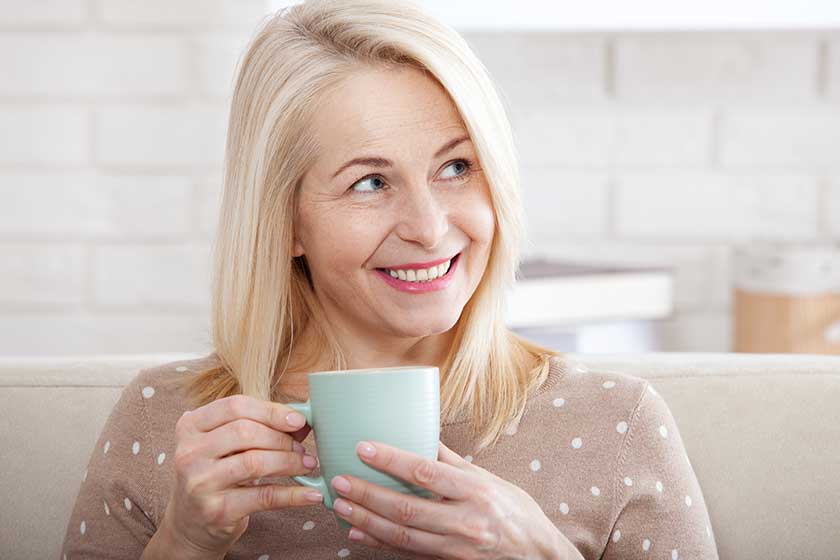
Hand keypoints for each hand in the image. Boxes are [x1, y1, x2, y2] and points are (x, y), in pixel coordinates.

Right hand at [160, 395, 322, 556]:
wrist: (191, 524)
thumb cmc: (216, 474)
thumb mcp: (227, 446)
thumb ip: (260, 428)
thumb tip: (303, 422)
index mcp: (191, 426)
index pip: (236, 406)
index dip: (272, 411)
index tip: (298, 420)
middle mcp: (189, 452)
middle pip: (245, 432)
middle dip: (281, 438)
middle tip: (302, 448)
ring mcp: (200, 482)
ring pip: (255, 462)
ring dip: (289, 462)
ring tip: (308, 465)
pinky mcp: (216, 510)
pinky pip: (264, 497)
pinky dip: (293, 494)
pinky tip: (312, 494)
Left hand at [328, 440, 574, 558]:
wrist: (538, 557)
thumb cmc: (516, 513)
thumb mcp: (491, 480)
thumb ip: (454, 461)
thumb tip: (424, 433)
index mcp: (475, 490)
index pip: (425, 471)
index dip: (391, 460)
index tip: (363, 447)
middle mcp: (465, 520)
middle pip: (407, 507)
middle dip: (368, 493)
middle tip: (339, 479)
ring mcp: (456, 547)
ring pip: (402, 535)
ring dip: (367, 520)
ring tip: (341, 504)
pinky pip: (408, 554)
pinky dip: (380, 544)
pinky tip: (357, 533)